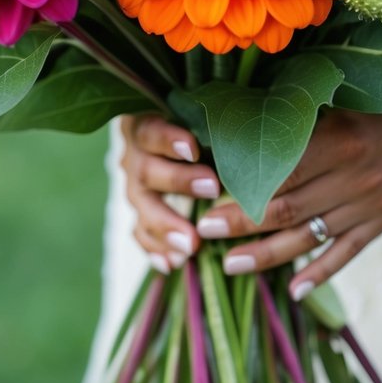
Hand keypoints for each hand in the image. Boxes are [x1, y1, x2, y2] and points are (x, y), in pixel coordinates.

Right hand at [120, 114, 220, 271]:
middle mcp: (136, 155)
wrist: (179, 144)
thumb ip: (212, 123)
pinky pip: (141, 233)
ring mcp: (135, 186)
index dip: (169, 139)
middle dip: (179, 182)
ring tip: (192, 244)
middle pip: (147, 170)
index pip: (152, 130)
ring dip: (167, 226)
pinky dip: (156, 249)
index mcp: (146, 125)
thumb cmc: (199, 125)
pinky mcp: (141, 212)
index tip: (193, 149)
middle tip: (211, 190)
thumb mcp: (200, 119)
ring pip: (143, 207)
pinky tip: (172, 264)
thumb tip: (246, 128)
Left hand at [196, 103, 381, 300]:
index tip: (205, 189)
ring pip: (310, 235)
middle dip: (239, 221)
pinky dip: (320, 272)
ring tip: (229, 263)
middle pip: (286, 206)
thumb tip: (248, 116)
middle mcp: (354, 173)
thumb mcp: (348, 95)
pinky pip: (347, 252)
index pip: (279, 168)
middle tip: (202, 230)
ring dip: (266, 253)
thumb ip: (304, 110)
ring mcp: (372, 202)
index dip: (239, 182)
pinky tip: (294, 289)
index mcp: (340, 135)